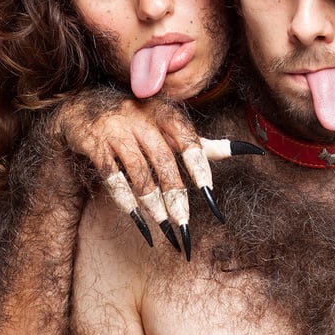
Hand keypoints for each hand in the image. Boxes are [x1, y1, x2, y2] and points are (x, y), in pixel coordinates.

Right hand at [52, 90, 262, 259]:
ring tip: (166, 229)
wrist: (82, 105)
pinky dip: (126, 201)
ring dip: (153, 204)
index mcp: (167, 114)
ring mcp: (117, 129)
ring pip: (139, 173)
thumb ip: (207, 145)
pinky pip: (112, 177)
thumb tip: (252, 151)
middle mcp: (143, 118)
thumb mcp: (173, 128)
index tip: (210, 201)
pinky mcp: (95, 143)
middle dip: (177, 198)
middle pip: (164, 163)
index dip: (200, 171)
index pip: (189, 143)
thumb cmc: (139, 121)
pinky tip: (139, 222)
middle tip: (186, 228)